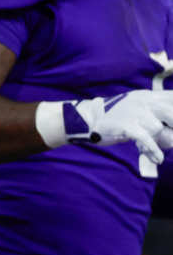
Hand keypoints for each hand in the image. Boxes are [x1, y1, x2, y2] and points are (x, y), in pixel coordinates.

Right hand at [36, 90, 172, 163]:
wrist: (89, 118)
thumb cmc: (118, 116)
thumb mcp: (138, 108)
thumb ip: (158, 115)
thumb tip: (172, 136)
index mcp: (148, 96)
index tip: (172, 123)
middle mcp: (143, 101)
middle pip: (171, 113)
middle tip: (171, 139)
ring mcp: (134, 112)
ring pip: (158, 129)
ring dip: (160, 141)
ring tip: (155, 149)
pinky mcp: (126, 125)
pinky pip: (146, 139)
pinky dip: (154, 150)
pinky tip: (158, 158)